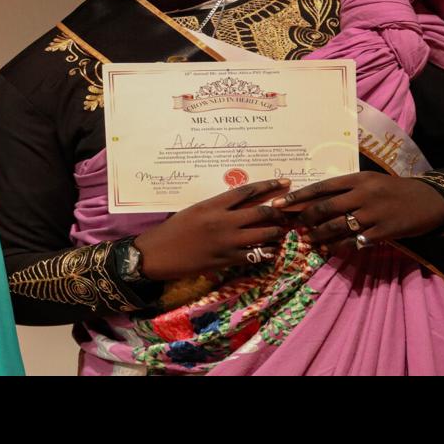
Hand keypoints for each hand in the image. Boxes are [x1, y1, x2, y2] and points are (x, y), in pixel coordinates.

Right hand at [133, 178, 291, 279]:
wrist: (156, 254)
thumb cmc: (172, 231)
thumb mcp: (194, 211)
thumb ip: (216, 207)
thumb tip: (237, 205)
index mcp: (213, 205)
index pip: (247, 191)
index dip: (269, 186)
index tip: (285, 182)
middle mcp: (223, 221)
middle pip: (261, 212)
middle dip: (279, 212)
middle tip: (288, 212)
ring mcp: (226, 242)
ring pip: (262, 234)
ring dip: (276, 233)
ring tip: (282, 232)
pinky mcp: (225, 260)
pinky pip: (253, 255)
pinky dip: (265, 252)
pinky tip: (270, 251)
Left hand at [274, 173, 443, 253]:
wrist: (428, 201)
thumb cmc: (394, 191)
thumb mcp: (371, 182)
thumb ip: (346, 190)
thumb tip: (314, 201)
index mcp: (358, 179)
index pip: (321, 187)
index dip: (297, 197)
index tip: (278, 204)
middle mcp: (363, 194)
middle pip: (325, 208)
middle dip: (304, 219)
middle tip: (293, 227)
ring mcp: (373, 213)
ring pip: (336, 226)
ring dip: (318, 236)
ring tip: (307, 241)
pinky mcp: (383, 231)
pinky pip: (354, 241)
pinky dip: (339, 247)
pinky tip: (329, 250)